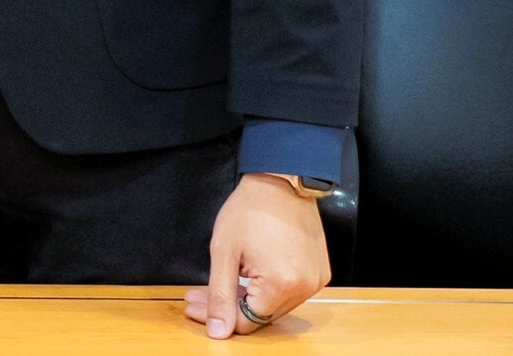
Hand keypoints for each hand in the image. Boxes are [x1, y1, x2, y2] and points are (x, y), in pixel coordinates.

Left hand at [184, 175, 329, 337]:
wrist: (281, 182)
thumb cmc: (250, 209)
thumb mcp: (223, 252)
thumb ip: (220, 295)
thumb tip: (218, 331)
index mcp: (281, 285)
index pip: (247, 322)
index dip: (217, 316)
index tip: (194, 305)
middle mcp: (304, 288)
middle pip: (261, 314)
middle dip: (227, 305)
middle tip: (198, 295)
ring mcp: (315, 281)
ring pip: (275, 305)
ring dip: (247, 297)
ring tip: (223, 280)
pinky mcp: (319, 272)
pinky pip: (290, 291)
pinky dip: (268, 287)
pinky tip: (248, 274)